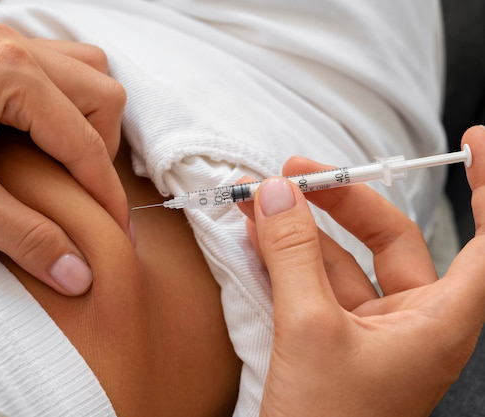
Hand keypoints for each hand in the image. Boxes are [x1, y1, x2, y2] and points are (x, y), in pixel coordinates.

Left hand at [0, 26, 129, 295]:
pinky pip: (60, 69)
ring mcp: (5, 43)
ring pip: (88, 73)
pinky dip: (69, 104)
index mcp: (13, 73)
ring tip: (69, 164)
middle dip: (102, 150)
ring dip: (91, 121)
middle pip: (103, 94)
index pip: (87, 141)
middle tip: (82, 193)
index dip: (107, 193)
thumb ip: (23, 236)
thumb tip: (77, 275)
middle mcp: (17, 47)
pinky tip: (46, 136)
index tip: (118, 232)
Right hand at [241, 125, 484, 416]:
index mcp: (440, 322)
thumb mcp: (308, 331)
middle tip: (298, 174)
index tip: (476, 142)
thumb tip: (279, 195)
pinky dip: (288, 256)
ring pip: (343, 259)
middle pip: (391, 238)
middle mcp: (414, 320)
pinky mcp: (334, 336)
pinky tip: (259, 235)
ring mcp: (371, 329)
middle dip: (344, 201)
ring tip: (262, 199)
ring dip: (301, 228)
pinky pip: (315, 282)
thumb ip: (295, 255)